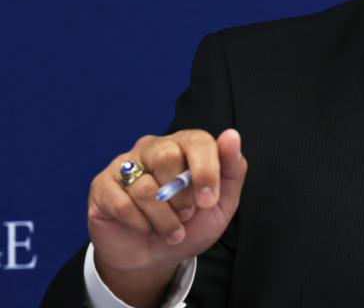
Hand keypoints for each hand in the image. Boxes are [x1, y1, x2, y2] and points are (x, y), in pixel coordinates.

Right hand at [87, 129, 246, 304]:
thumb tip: (231, 135)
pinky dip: (140, 225)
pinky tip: (146, 229)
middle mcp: (154, 147)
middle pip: (167, 157)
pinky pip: (122, 204)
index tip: (209, 201)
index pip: (197, 141)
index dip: (205, 172)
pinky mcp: (103, 185)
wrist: (155, 256)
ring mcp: (125, 164)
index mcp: (186, 145)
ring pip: (145, 187)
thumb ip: (232, 169)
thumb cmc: (191, 224)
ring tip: (170, 230)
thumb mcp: (221, 203)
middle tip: (186, 214)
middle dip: (181, 196)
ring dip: (163, 219)